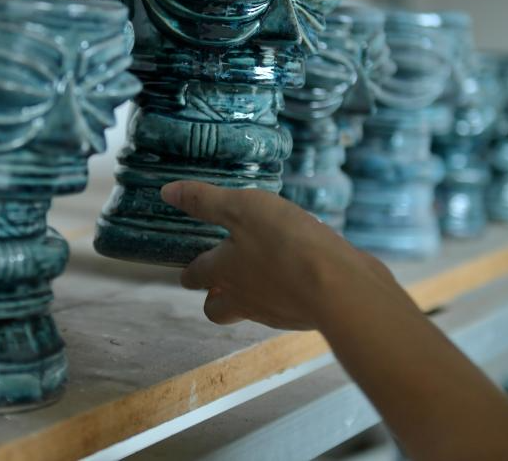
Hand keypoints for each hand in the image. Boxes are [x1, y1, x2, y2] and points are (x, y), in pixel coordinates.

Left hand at [161, 180, 395, 329]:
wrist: (340, 288)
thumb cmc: (285, 243)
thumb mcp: (242, 208)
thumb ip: (206, 201)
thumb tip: (167, 192)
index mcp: (223, 273)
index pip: (194, 277)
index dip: (190, 272)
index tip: (190, 268)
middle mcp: (243, 299)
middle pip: (217, 309)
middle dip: (215, 297)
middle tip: (223, 279)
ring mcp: (275, 311)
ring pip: (252, 310)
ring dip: (252, 295)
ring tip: (265, 270)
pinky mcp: (305, 315)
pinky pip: (287, 306)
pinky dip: (287, 293)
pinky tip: (301, 272)